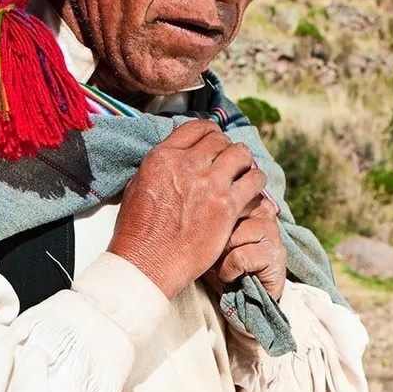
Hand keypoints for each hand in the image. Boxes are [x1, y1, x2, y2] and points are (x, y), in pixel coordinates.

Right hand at [109, 121, 267, 299]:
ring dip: (243, 161)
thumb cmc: (138, 231)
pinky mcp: (227, 206)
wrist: (147, 263)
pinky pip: (254, 181)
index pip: (195, 128)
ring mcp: (210, 184)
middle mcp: (187, 165)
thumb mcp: (136, 186)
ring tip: (242, 172)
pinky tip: (252, 189)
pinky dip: (256, 181)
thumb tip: (173, 157)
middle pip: (220, 140)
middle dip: (226, 147)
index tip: (214, 140)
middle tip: (228, 160)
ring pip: (241, 154)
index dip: (209, 132)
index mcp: (162, 157)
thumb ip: (159, 167)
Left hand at [204, 201, 286, 301]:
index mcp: (246, 197)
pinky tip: (232, 275)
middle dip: (213, 238)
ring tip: (224, 264)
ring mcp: (271, 229)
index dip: (206, 219)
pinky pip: (239, 257)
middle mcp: (263, 208)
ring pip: (230, 236)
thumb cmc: (220, 260)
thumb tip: (192, 199)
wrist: (243, 296)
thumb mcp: (208, 233)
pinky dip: (228, 270)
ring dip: (220, 257)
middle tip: (215, 253)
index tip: (206, 235)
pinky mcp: (275, 253)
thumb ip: (205, 213)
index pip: (221, 195)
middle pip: (223, 215)